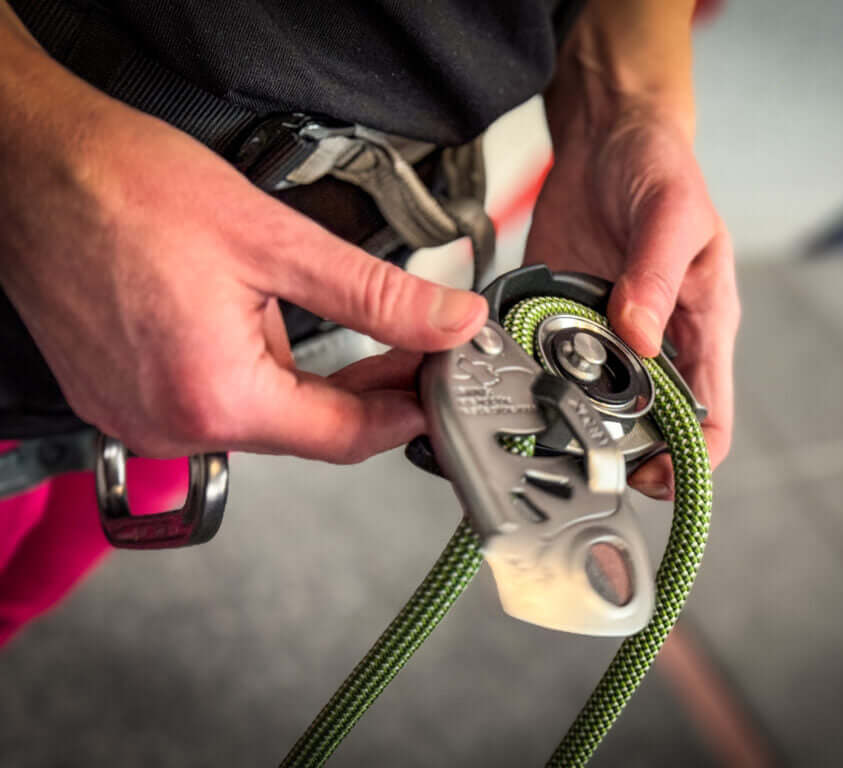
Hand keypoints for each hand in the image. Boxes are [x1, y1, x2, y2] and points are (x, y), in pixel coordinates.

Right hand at [0, 36, 486, 461]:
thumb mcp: (277, 242)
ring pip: (261, 414)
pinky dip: (253, 371)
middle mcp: (171, 424)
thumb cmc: (124, 190)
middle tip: (410, 347)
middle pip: (305, 429)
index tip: (440, 385)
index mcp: (215, 397)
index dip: (407, 412)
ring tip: (327, 319)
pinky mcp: (121, 398)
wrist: (30, 165)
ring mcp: (139, 416)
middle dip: (365, 390)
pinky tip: (260, 323)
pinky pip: (214, 399)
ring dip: (308, 377)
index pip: (346, 436)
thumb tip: (449, 321)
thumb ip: (377, 296)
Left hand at [525, 11, 738, 495]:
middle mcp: (655, 347)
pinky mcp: (560, 323)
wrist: (606, 136)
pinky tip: (505, 386)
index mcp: (701, 330)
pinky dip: (529, 383)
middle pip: (646, 430)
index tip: (649, 475)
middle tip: (574, 455)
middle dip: (616, 452)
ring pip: (590, 409)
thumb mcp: (671, 215)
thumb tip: (642, 337)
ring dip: (565, 423)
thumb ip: (656, 275)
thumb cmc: (660, 170)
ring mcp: (604, 340)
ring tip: (531, 426)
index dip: (687, 462)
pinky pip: (546, 369)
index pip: (711, 423)